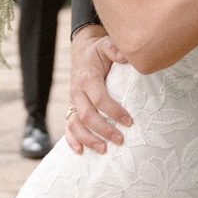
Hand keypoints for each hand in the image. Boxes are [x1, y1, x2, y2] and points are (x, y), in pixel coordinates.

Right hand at [63, 30, 133, 152]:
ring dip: (88, 139)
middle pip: (87, 115)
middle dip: (103, 130)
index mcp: (87, 79)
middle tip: (120, 140)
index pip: (99, 98)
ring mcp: (73, 102)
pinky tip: (80, 152)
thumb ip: (114, 49)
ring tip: (104, 150)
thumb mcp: (106, 45)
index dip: (114, 111)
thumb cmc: (99, 52)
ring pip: (75, 124)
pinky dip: (72, 140)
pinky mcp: (72, 108)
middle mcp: (77, 92)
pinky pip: (68, 126)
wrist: (84, 53)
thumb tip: (124, 55)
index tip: (129, 121)